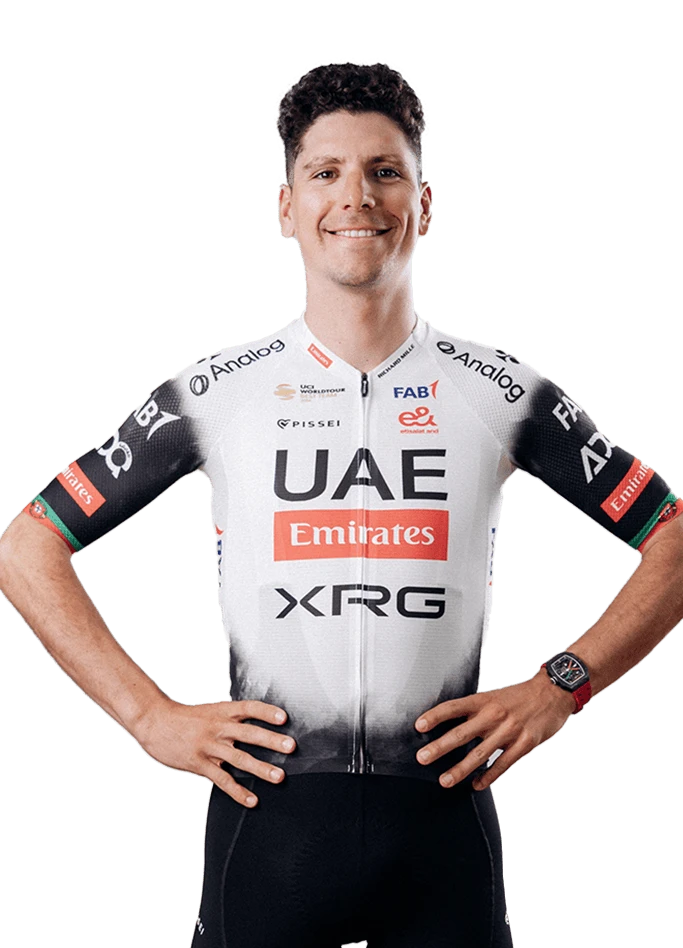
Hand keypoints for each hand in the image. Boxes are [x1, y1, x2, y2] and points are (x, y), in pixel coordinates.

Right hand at [135, 696, 295, 807]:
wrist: (156, 722)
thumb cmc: (187, 718)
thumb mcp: (212, 711)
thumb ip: (232, 718)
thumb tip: (259, 725)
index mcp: (223, 711)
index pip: (249, 708)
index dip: (267, 712)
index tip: (284, 718)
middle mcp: (218, 727)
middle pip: (249, 733)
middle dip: (271, 740)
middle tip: (291, 746)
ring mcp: (209, 746)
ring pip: (239, 759)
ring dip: (261, 768)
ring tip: (279, 777)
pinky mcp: (200, 764)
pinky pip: (222, 780)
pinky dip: (238, 791)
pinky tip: (252, 800)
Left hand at [414, 671, 575, 789]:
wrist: (553, 693)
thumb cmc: (519, 697)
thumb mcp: (494, 696)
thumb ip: (475, 711)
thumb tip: (450, 725)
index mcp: (484, 700)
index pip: (454, 707)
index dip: (435, 716)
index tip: (418, 726)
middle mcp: (494, 714)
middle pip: (462, 733)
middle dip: (440, 747)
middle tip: (422, 758)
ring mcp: (509, 730)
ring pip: (480, 754)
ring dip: (460, 769)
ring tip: (445, 781)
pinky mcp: (525, 743)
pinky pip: (502, 764)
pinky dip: (488, 776)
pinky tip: (476, 785)